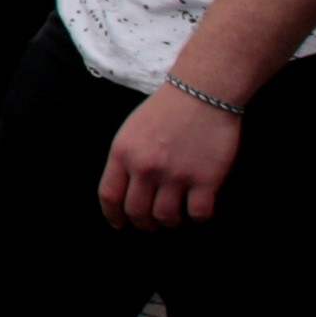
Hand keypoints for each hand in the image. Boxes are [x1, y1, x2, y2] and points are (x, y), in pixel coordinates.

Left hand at [100, 82, 237, 230]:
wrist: (202, 92)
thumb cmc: (166, 109)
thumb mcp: (131, 130)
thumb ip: (126, 160)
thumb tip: (125, 191)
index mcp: (123, 154)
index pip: (109, 196)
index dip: (113, 216)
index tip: (119, 224)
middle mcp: (146, 167)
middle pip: (137, 212)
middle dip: (143, 224)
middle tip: (151, 225)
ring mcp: (176, 175)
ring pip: (166, 218)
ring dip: (170, 222)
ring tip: (174, 216)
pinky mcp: (206, 179)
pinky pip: (198, 214)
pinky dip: (197, 217)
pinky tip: (197, 208)